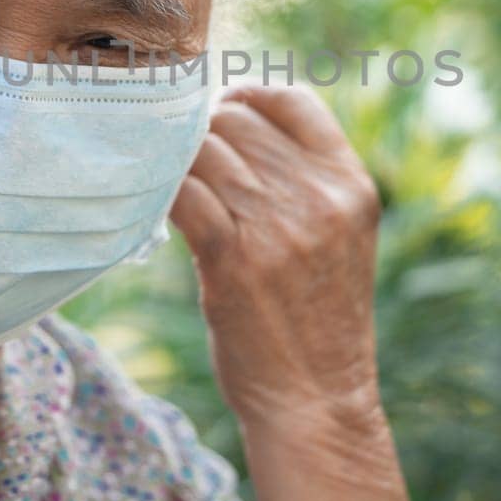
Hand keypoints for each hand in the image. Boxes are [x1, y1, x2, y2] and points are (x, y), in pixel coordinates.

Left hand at [170, 84, 383, 434]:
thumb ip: (306, 182)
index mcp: (350, 184)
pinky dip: (156, 190)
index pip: (293, 99)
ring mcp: (276, 224)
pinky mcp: (232, 256)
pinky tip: (150, 206)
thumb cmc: (318, 322)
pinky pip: (179, 191)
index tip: (221, 116)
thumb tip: (233, 126)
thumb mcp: (341, 239)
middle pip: (236, 119)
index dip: (248, 98)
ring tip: (162, 184)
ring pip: (201, 150)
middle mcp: (318, 196)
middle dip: (202, 133)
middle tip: (181, 162)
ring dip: (173, 162)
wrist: (316, 402)